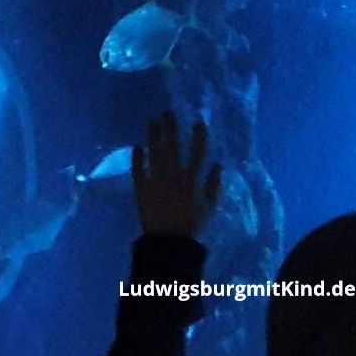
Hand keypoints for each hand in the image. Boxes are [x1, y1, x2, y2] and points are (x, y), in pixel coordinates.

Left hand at [132, 111, 221, 237]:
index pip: (197, 152)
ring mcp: (156, 181)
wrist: (168, 243)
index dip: (198, 136)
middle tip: (168, 113)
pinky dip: (138, 158)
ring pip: (155, 154)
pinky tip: (137, 146)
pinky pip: (138, 170)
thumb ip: (214, 184)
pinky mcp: (142, 189)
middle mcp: (173, 175)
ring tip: (153, 121)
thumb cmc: (192, 225)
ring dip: (154, 136)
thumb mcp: (210, 206)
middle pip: (172, 147)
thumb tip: (218, 164)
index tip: (198, 122)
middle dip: (171, 128)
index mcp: (191, 179)